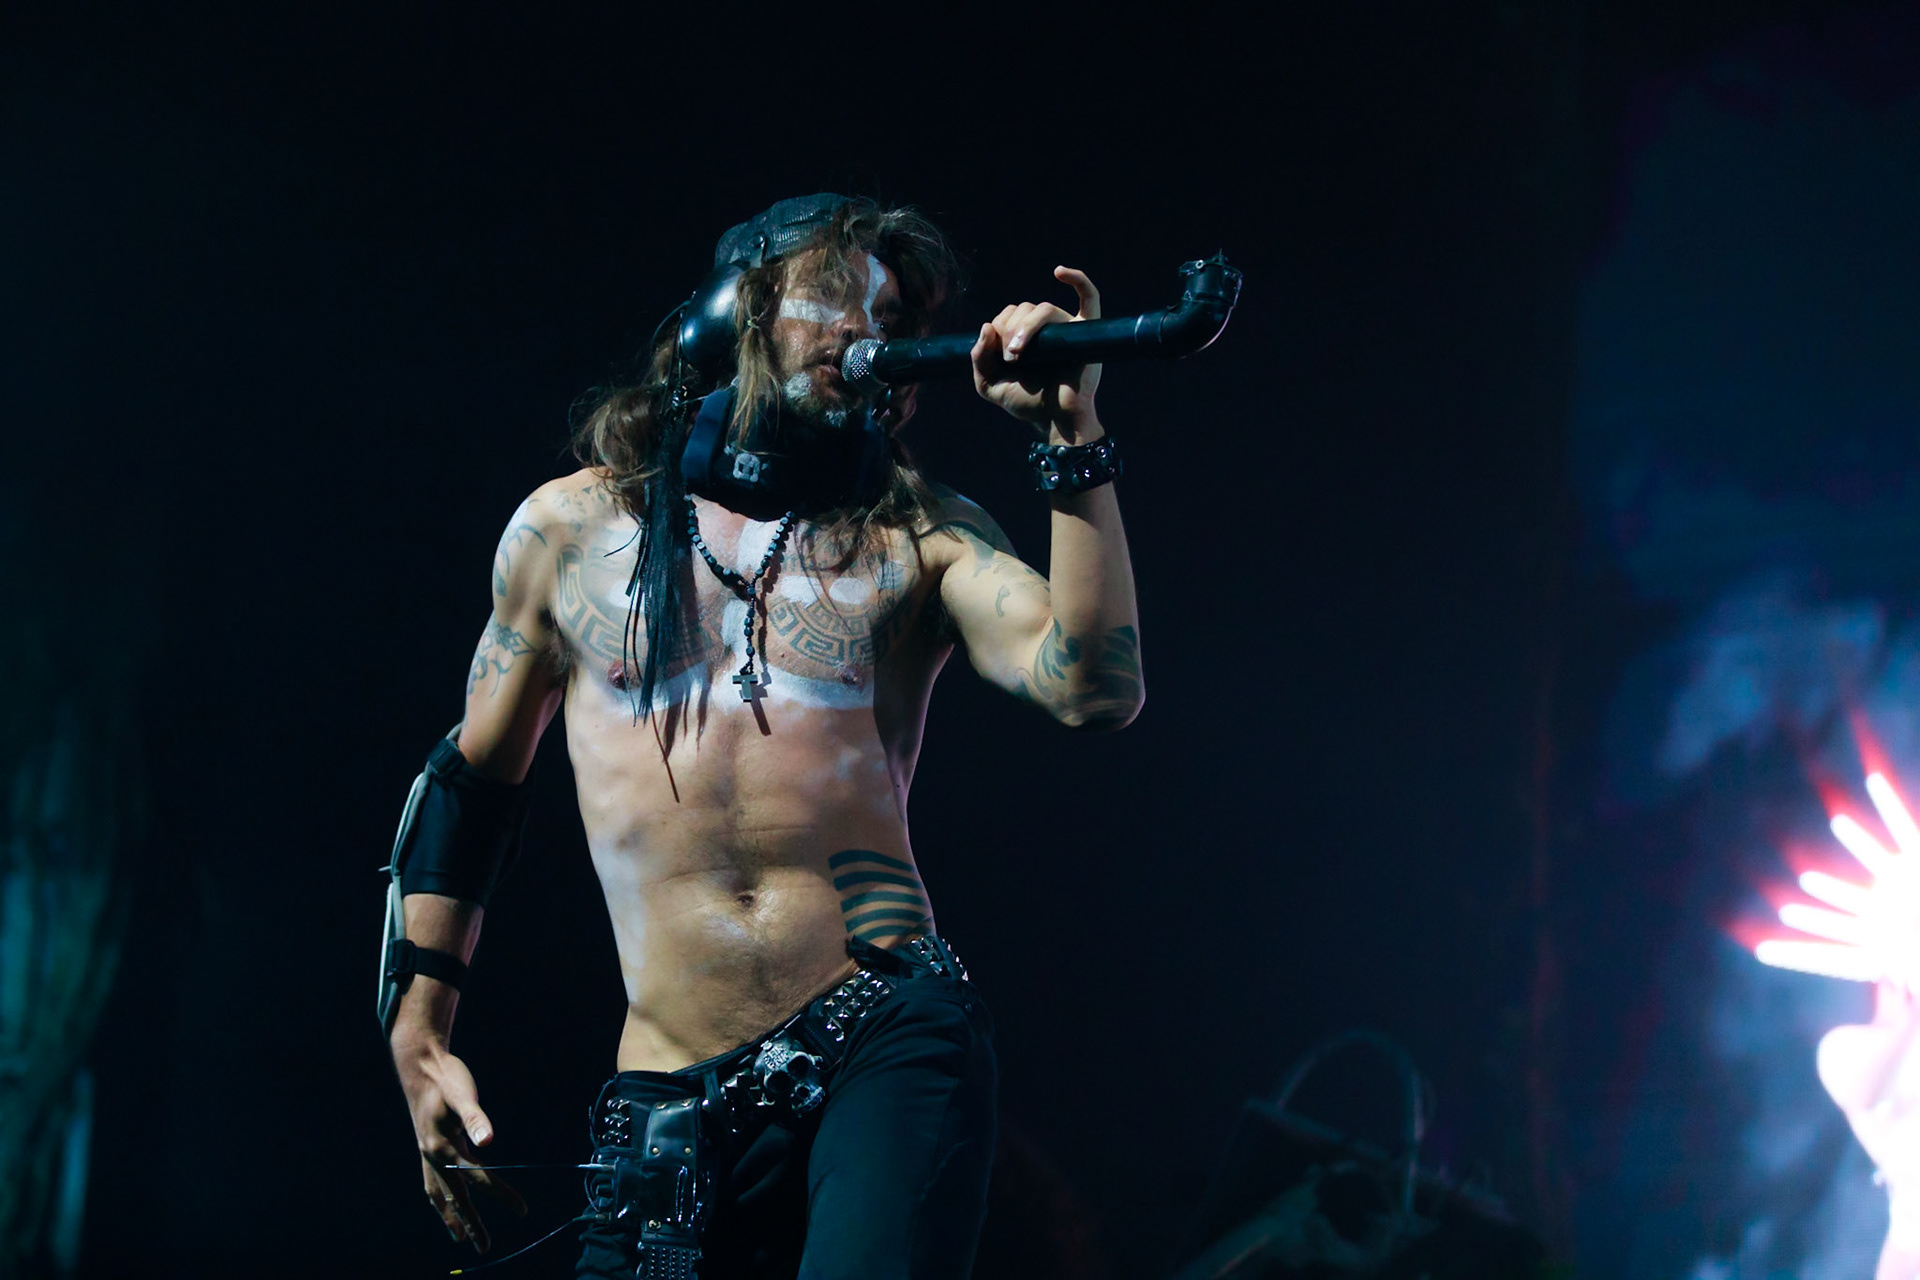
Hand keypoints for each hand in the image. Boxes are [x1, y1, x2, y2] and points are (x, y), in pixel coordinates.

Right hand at [393, 1034, 525, 1251]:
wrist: (419, 1065)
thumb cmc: (446, 1078)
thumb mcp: (462, 1094)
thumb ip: (475, 1118)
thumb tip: (488, 1141)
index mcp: (443, 1146)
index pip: (479, 1177)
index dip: (501, 1194)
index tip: (522, 1210)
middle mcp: (433, 1156)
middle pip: (456, 1196)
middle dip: (471, 1223)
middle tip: (485, 1248)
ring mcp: (427, 1154)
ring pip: (439, 1194)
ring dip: (450, 1217)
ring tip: (459, 1236)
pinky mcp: (428, 1148)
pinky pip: (433, 1183)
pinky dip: (440, 1199)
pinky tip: (445, 1203)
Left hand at [971, 266, 1103, 442]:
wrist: (1053, 422)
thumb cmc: (1026, 403)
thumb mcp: (989, 384)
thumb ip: (978, 358)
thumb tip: (987, 326)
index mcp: (1024, 335)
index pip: (1008, 314)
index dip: (999, 327)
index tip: (998, 356)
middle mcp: (1046, 329)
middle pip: (1025, 308)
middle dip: (1010, 329)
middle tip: (1010, 358)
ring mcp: (1067, 328)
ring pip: (1044, 309)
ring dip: (1026, 326)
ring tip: (1017, 352)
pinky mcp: (1087, 333)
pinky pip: (1090, 297)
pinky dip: (1078, 279)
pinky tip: (1059, 272)